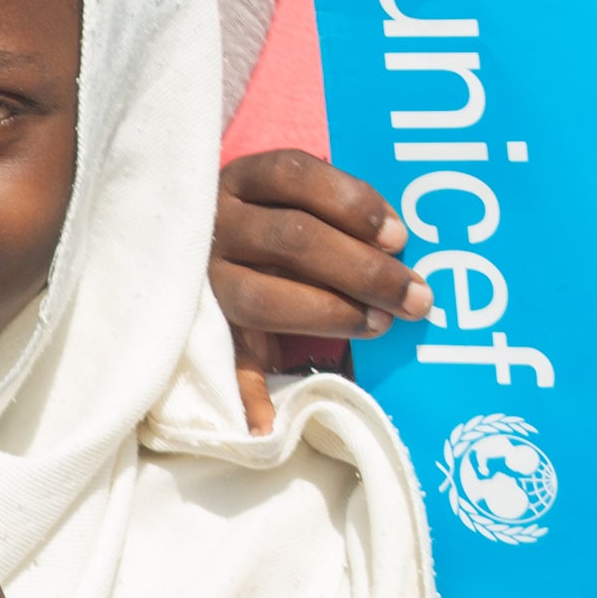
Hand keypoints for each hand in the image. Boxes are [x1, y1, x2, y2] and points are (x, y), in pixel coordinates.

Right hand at [213, 149, 424, 426]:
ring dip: (331, 314)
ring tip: (377, 325)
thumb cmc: (269, 224)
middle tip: (416, 296)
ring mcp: (203, 276)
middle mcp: (218, 224)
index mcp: (244, 181)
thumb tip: (401, 243)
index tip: (398, 235)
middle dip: (364, 269)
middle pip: (292, 238)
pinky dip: (247, 394)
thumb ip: (332, 213)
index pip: (295, 174)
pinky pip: (223, 360)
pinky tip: (270, 423)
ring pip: (263, 296)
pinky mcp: (199, 325)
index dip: (352, 202)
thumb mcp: (288, 199)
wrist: (181, 247)